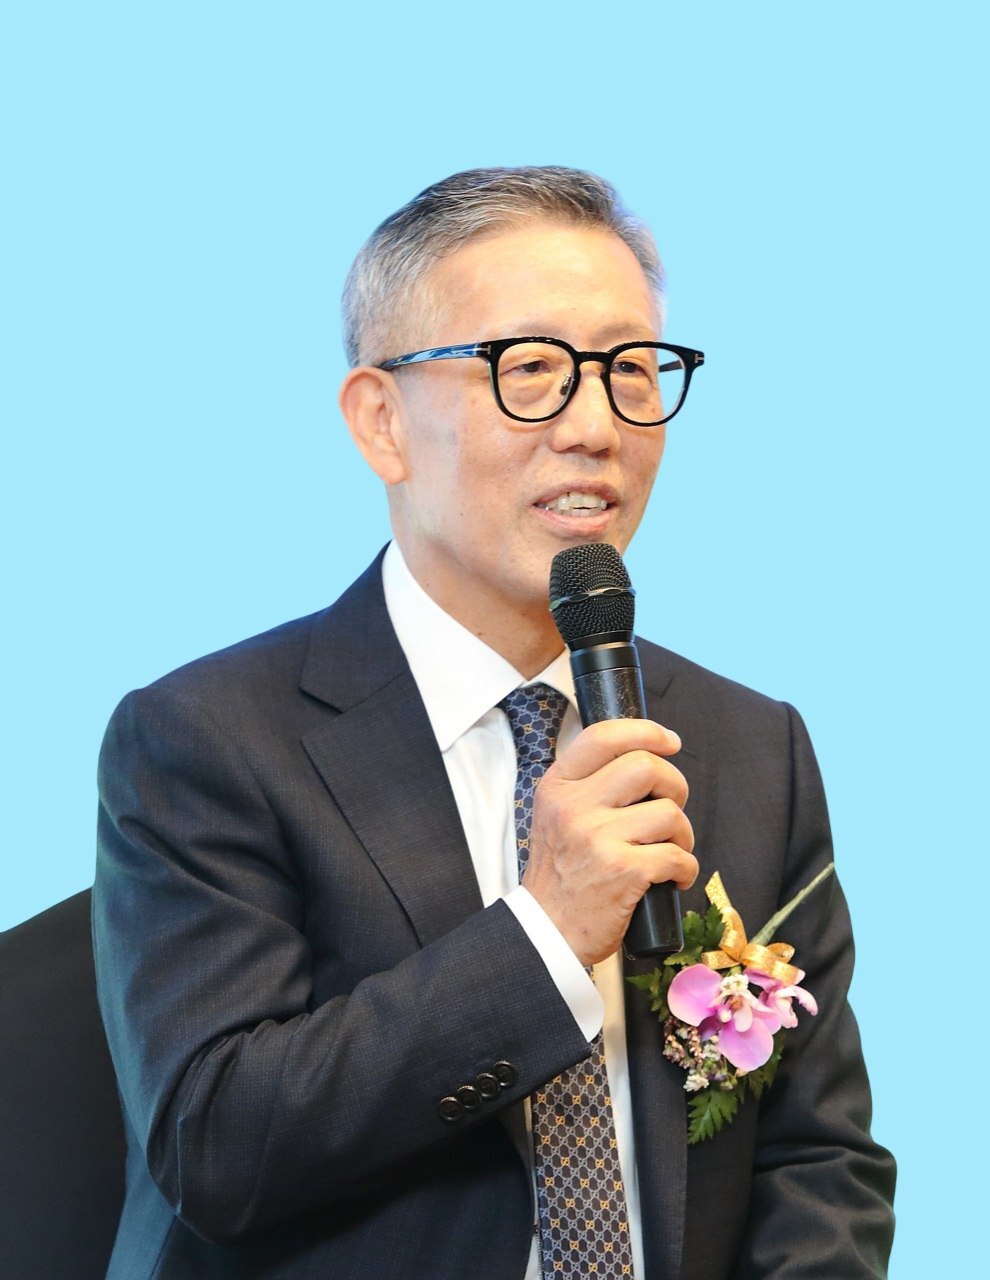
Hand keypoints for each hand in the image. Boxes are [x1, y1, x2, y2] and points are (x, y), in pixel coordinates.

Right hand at [522, 719, 696, 966]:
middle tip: (672, 807)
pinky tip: (674, 878)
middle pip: (646, 766)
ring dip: (683, 833)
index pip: (604, 736)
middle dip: (675, 785)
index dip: (646, 731)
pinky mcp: (622, 871)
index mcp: (558, 787)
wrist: (546, 931)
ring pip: (669, 812)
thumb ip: (589, 786)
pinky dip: (686, 868)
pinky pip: (677, 856)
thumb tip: (646, 759)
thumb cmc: (561, 873)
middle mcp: (574, 807)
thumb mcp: (556, 816)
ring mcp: (597, 838)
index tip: (670, 741)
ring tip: (672, 850)